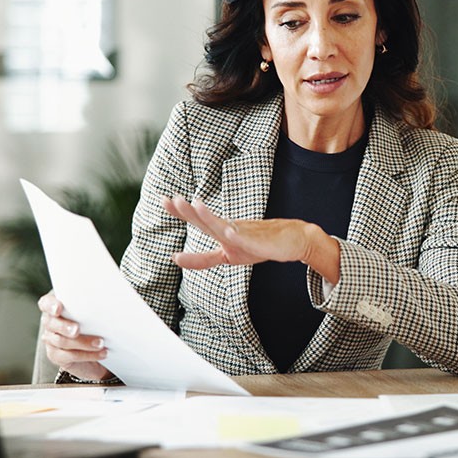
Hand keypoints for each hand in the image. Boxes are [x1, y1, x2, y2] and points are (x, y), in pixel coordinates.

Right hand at [37, 291, 110, 381]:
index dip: (50, 305)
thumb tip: (110, 300)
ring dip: (83, 342)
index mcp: (55, 307)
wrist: (94, 349)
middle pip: (52, 323)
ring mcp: (51, 340)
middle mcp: (49, 323)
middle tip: (77, 330)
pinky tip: (101, 353)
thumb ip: (92, 306)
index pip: (46, 303)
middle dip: (65, 326)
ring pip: (62, 341)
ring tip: (100, 343)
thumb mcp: (92, 312)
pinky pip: (69, 356)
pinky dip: (87, 355)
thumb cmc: (93, 323)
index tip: (58, 309)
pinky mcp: (56, 356)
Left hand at [162, 195, 340, 283]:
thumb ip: (204, 258)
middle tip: (173, 199)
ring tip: (196, 206)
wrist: (294, 239)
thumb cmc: (259, 245)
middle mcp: (231, 230)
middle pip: (206, 221)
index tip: (164, 200)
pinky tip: (230, 232)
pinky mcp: (261, 242)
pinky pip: (248, 240)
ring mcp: (246, 234)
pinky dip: (239, 236)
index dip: (181, 213)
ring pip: (224, 226)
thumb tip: (175, 258)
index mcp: (222, 232)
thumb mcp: (228, 255)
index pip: (198, 222)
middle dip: (189, 212)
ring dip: (210, 216)